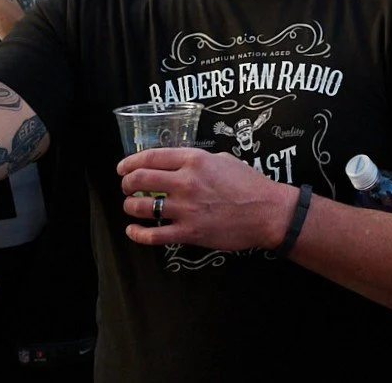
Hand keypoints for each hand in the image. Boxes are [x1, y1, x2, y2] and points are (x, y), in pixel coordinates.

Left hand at [117, 147, 296, 250]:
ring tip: (130, 206)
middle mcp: (186, 182)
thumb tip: (179, 165)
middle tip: (126, 187)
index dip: (130, 162)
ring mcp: (186, 209)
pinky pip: (153, 235)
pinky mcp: (189, 233)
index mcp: (194, 160)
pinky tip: (133, 230)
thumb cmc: (250, 185)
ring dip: (130, 206)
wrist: (268, 213)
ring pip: (142, 206)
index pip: (151, 157)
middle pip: (140, 179)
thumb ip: (198, 161)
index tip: (123, 167)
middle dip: (127, 183)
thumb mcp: (223, 159)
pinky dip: (137, 233)